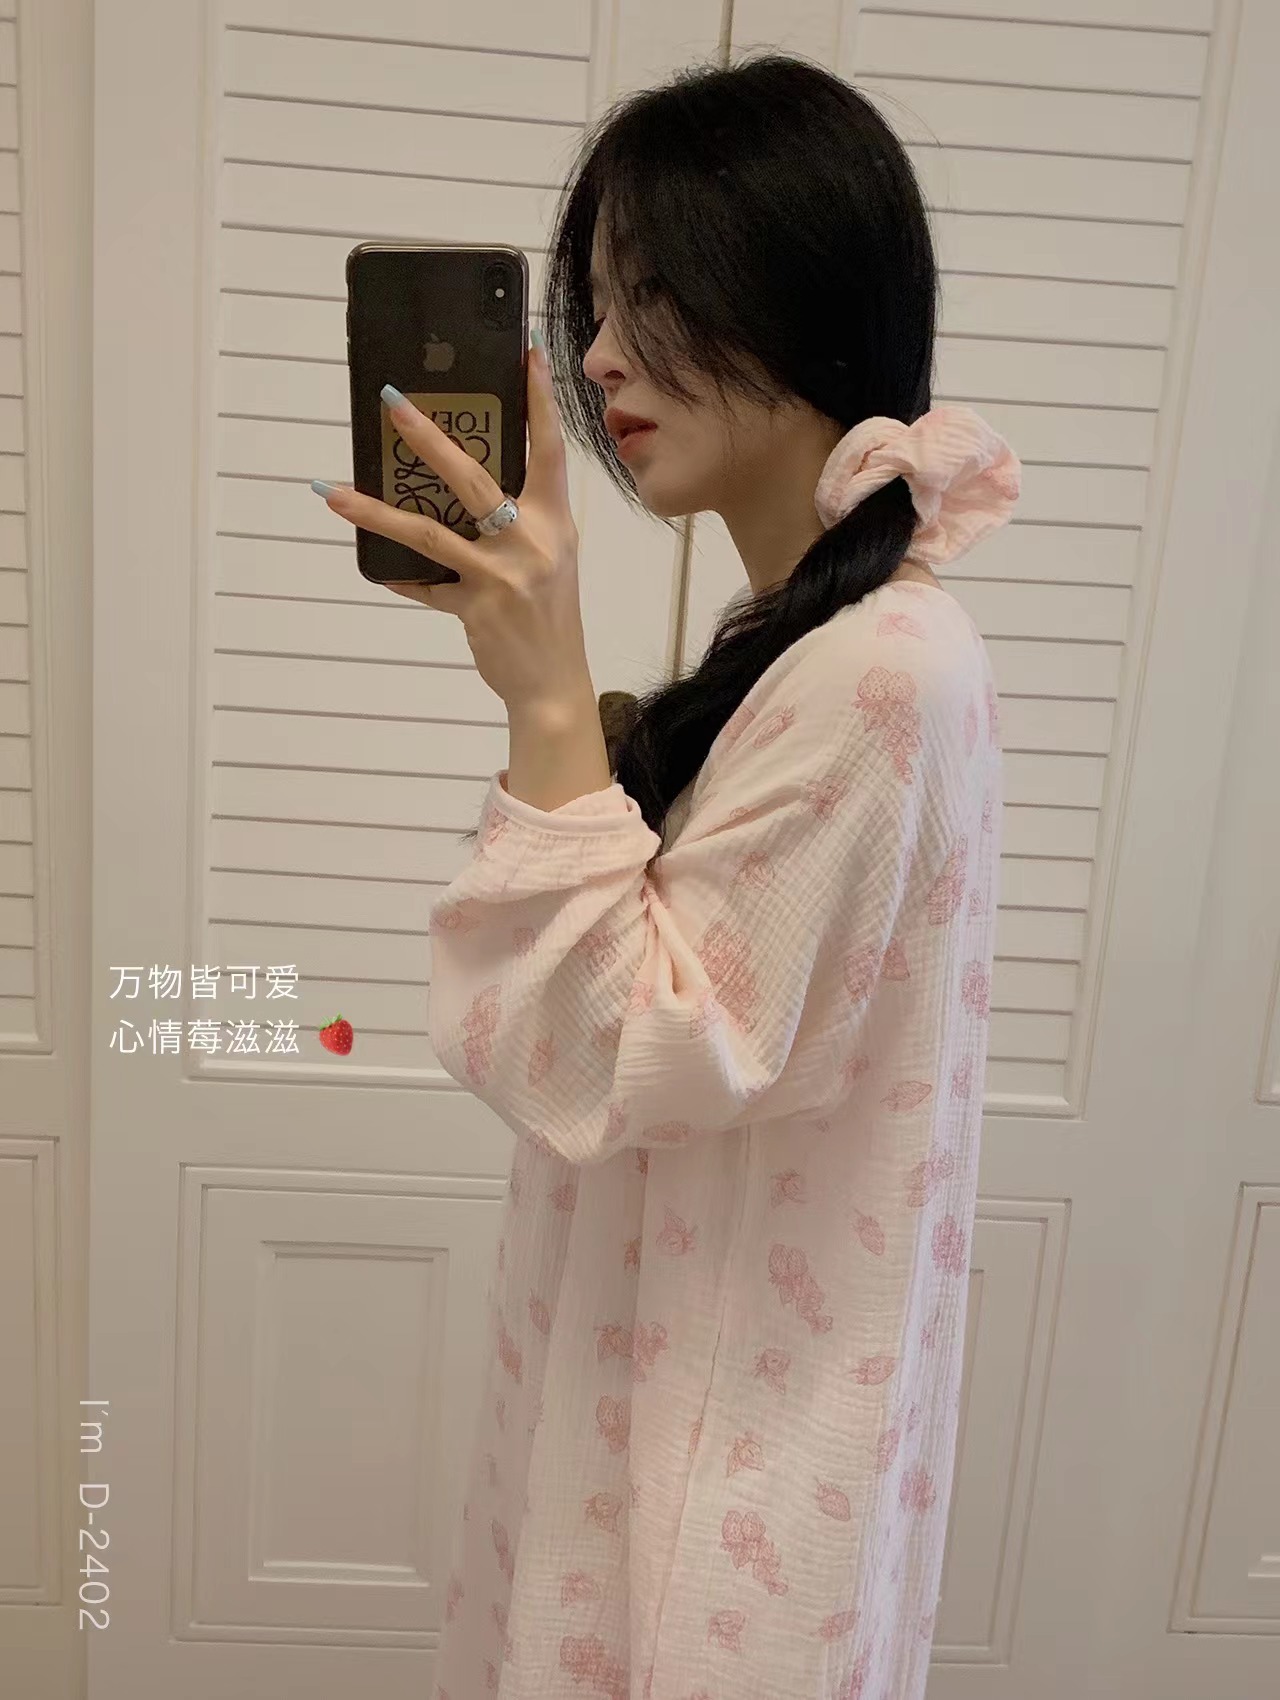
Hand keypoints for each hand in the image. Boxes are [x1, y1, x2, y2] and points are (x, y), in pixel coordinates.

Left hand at [314, 335, 592, 713]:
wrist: (553, 683)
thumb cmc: (549, 615)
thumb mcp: (550, 557)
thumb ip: (519, 519)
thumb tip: (463, 483)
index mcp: (555, 522)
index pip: (549, 448)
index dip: (539, 400)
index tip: (525, 353)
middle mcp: (532, 542)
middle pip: (472, 478)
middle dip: (428, 436)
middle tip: (390, 400)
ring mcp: (502, 575)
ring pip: (429, 531)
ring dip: (375, 510)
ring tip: (334, 492)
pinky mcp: (475, 607)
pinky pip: (423, 584)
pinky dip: (398, 575)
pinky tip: (374, 567)